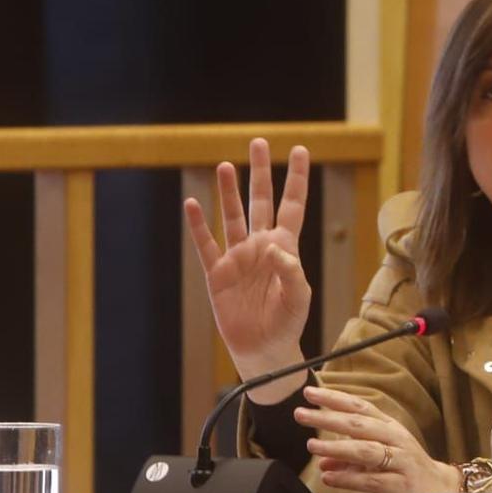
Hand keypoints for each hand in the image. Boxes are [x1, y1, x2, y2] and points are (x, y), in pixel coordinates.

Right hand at [184, 138, 313, 395]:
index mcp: (285, 248)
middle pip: (260, 201)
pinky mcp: (217, 273)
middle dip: (259, 173)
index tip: (299, 149)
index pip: (292, 205)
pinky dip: (198, 225)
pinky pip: (205, 244)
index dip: (296, 178)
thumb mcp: (299, 296)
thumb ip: (290, 270)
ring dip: (228, 192)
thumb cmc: (287, 323)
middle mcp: (260, 246)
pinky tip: (192, 203)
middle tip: (257, 143)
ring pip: (232, 216)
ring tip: (224, 165)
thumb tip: (272, 245)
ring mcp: (237, 257)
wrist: (264, 349)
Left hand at [299, 385, 460, 492]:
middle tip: (301, 414)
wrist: (441, 491)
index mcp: (389, 427)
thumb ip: (349, 458)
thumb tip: (322, 460)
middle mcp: (395, 439)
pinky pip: (371, 480)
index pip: (360, 407)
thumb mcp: (378, 458)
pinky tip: (328, 478)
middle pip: (359, 425)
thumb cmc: (406, 468)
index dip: (335, 398)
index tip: (310, 393)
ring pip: (365, 451)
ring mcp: (400, 461)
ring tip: (313, 447)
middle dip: (329, 418)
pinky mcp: (401, 484)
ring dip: (337, 448)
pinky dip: (348, 479)